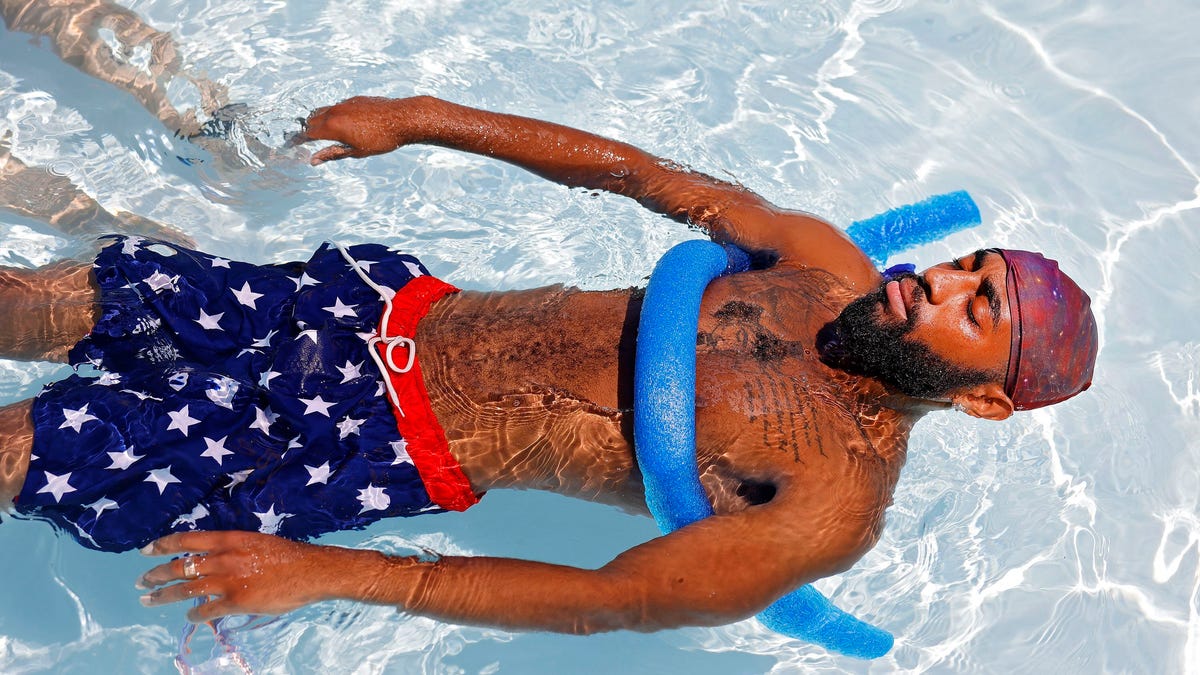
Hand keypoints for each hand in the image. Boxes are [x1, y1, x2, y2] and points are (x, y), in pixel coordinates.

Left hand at [137, 531, 349, 622]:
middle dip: (156, 574)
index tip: (146, 550)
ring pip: (186, 588)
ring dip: (164, 596)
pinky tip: (188, 616)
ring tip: (149, 600)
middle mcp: (224, 557)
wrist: (310, 571)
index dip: (162, 545)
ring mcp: (228, 580)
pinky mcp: (236, 601)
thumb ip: (231, 550)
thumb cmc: (287, 556)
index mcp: (230, 539)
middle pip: (180, 565)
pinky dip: (194, 614)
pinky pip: (206, 610)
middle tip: (142, 581)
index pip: (186, 540)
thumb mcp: (255, 543)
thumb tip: (211, 561)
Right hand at [294, 96, 434, 164]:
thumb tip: (314, 160)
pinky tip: (343, 124)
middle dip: (307, 130)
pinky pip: (338, 106)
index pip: (307, 134)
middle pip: (312, 120)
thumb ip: (333, 154)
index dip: (298, 141)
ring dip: (320, 121)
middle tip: (306, 141)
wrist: (403, 118)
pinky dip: (334, 115)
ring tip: (323, 133)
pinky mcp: (355, 99)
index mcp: (332, 127)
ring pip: (324, 110)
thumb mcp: (356, 152)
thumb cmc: (382, 139)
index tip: (292, 146)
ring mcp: (345, 103)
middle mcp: (335, 112)